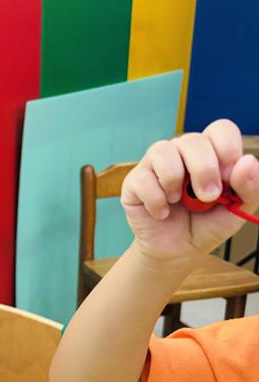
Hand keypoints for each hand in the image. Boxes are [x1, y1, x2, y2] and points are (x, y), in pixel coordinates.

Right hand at [121, 119, 258, 263]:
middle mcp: (182, 152)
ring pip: (162, 151)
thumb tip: (248, 161)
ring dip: (174, 180)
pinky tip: (162, 213)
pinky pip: (143, 179)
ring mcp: (156, 164)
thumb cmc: (206, 225)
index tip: (229, 176)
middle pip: (192, 140)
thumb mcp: (237, 210)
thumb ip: (249, 187)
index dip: (227, 148)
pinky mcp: (134, 181)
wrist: (178, 251)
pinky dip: (156, 201)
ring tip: (178, 201)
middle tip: (208, 198)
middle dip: (204, 170)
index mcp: (210, 153)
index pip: (220, 129)